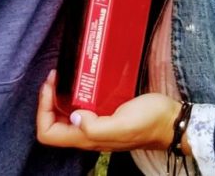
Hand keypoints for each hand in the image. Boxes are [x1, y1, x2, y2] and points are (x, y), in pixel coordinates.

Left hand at [35, 71, 181, 153]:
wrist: (172, 121)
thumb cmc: (150, 122)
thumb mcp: (123, 124)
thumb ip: (96, 126)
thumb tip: (75, 116)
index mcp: (87, 139)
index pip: (47, 133)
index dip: (42, 110)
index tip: (51, 86)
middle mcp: (88, 134)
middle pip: (53, 123)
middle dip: (48, 99)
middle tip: (56, 76)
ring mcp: (96, 125)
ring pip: (66, 114)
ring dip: (60, 95)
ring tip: (65, 75)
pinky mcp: (104, 114)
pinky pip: (81, 107)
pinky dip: (76, 94)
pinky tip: (83, 80)